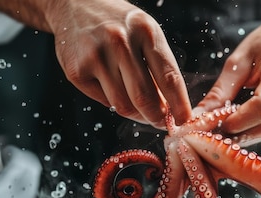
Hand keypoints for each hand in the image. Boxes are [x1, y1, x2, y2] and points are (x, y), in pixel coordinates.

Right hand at [47, 0, 191, 127]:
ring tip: (140, 110)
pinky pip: (104, 101)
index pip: (168, 76)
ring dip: (136, 114)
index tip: (185, 120)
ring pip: (123, 105)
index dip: (179, 104)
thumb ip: (158, 66)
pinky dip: (113, 102)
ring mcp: (95, 56)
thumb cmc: (118, 23)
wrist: (75, 5)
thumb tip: (170, 107)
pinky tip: (114, 89)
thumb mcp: (144, 33)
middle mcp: (119, 41)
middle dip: (156, 117)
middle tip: (161, 123)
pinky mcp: (77, 71)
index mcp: (145, 30)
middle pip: (144, 97)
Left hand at [192, 0, 260, 145]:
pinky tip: (234, 127)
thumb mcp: (241, 58)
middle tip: (209, 135)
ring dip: (241, 136)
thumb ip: (221, 90)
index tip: (215, 124)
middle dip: (235, 134)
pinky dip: (251, 130)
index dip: (238, 120)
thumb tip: (199, 116)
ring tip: (218, 132)